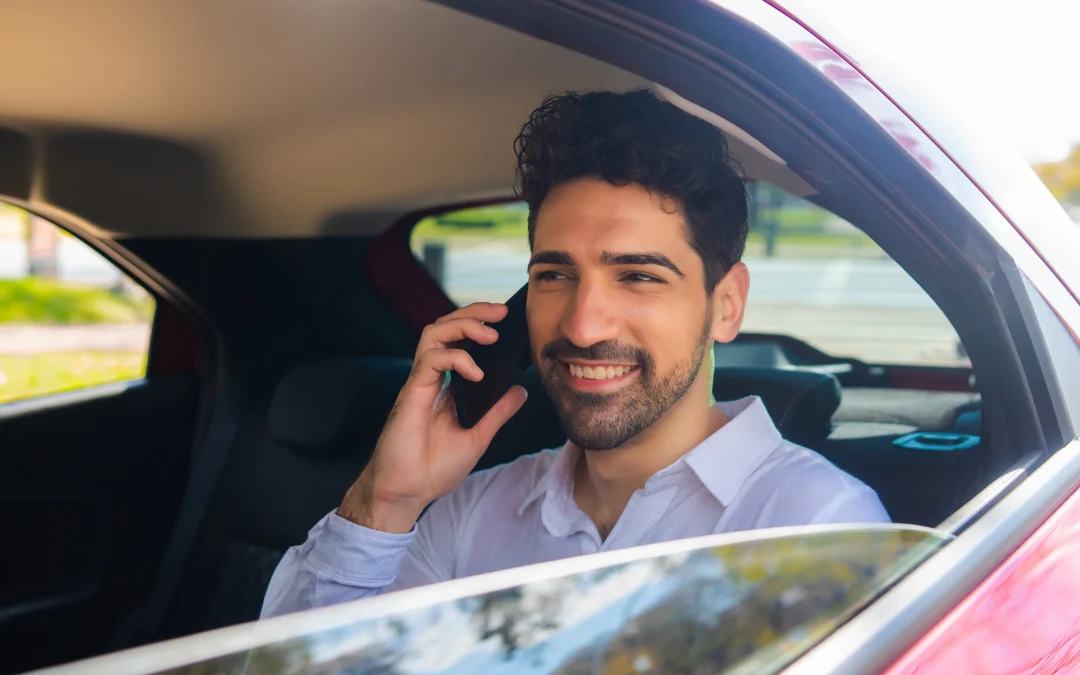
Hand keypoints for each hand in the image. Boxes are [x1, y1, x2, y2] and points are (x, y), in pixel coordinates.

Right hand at [339, 302, 527, 532]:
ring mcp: (420, 383)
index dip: (479, 323)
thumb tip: (521, 389)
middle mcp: (431, 378)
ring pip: (434, 333)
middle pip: (445, 327)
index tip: (505, 318)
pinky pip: (430, 360)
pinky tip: (476, 372)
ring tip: (490, 334)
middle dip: (473, 313)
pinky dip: (456, 358)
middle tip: (502, 311)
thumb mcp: (478, 437)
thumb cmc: (433, 469)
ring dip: (463, 326)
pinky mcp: (411, 392)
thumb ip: (498, 412)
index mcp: (445, 385)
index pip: (459, 340)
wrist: (407, 492)